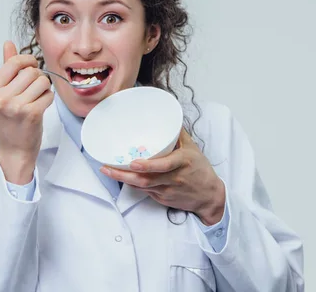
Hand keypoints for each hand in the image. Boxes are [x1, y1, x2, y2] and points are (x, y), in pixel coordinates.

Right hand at [0, 41, 53, 183]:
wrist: (13, 150)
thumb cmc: (9, 121)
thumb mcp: (2, 93)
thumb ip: (6, 68)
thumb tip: (8, 43)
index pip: (15, 62)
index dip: (28, 61)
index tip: (31, 67)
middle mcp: (2, 97)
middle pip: (31, 72)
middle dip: (37, 78)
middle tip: (32, 91)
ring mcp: (16, 106)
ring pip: (42, 81)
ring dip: (44, 89)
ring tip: (36, 99)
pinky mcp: (32, 114)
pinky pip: (49, 95)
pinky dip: (48, 99)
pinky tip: (41, 106)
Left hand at [101, 129, 225, 224]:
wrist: (209, 196)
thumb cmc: (200, 169)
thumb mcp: (193, 148)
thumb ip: (178, 134)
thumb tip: (167, 116)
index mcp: (182, 162)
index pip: (164, 165)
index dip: (148, 166)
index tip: (133, 162)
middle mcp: (173, 178)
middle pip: (146, 179)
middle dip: (124, 175)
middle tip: (106, 167)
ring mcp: (166, 190)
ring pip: (141, 186)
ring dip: (123, 179)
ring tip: (107, 170)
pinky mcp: (162, 198)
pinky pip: (144, 191)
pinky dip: (132, 184)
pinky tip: (121, 177)